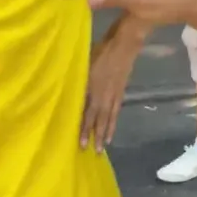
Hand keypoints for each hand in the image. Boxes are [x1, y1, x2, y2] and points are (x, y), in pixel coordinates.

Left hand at [81, 27, 141, 149]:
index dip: (85, 130)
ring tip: (107, 144)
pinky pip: (117, 109)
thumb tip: (71, 96)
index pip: (88, 115)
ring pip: (110, 116)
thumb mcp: (85, 64)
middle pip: (101, 119)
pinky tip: (113, 124)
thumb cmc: (101, 50)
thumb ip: (79, 82)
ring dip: (108, 130)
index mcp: (95, 90)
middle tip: (97, 152)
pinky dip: (115, 119)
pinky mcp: (121, 89)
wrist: (124, 43)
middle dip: (98, 136)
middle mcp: (105, 96)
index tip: (81, 145)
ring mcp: (115, 93)